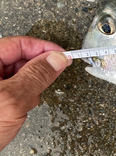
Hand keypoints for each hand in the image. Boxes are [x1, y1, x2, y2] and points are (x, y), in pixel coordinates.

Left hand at [0, 36, 71, 150]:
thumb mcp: (13, 99)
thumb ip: (37, 76)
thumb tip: (57, 59)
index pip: (19, 44)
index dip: (44, 48)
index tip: (62, 56)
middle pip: (18, 59)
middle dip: (36, 71)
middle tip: (48, 81)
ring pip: (17, 76)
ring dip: (28, 88)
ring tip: (24, 104)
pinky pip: (12, 90)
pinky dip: (21, 99)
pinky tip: (18, 111)